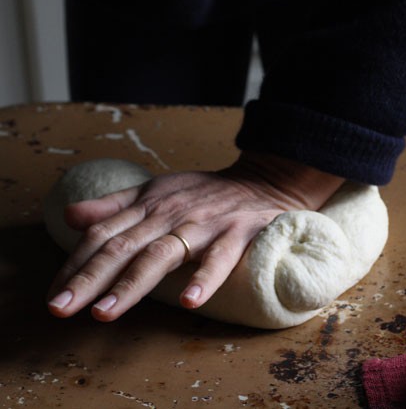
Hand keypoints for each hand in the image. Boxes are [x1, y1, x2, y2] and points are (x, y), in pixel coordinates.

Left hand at [47, 152, 343, 321]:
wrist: (264, 181)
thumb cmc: (207, 193)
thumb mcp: (158, 190)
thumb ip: (116, 206)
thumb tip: (71, 217)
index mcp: (150, 205)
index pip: (103, 234)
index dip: (76, 264)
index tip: (54, 295)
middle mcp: (171, 214)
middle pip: (123, 246)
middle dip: (89, 278)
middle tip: (61, 309)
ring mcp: (204, 225)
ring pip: (162, 254)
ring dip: (133, 283)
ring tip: (106, 312)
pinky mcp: (237, 234)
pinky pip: (220, 258)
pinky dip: (204, 278)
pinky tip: (188, 301)